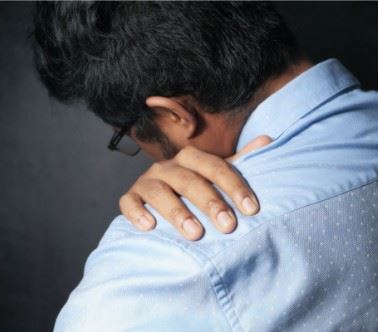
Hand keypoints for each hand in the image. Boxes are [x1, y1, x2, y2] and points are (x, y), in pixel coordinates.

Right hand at [119, 135, 271, 239]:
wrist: (158, 202)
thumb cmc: (193, 192)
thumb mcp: (215, 176)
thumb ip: (239, 162)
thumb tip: (267, 140)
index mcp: (191, 159)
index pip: (215, 166)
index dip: (234, 186)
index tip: (252, 209)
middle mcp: (167, 167)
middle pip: (189, 180)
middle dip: (210, 202)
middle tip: (228, 226)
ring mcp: (146, 181)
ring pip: (159, 192)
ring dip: (177, 212)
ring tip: (195, 234)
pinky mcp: (130, 197)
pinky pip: (128, 202)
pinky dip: (137, 212)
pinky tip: (149, 226)